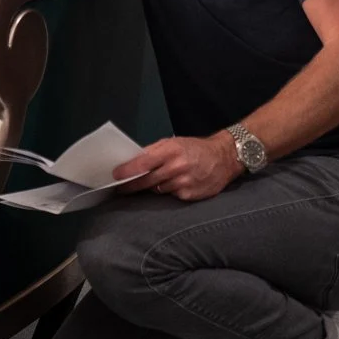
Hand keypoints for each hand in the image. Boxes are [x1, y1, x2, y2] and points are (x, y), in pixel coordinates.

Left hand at [117, 134, 242, 202]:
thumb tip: (132, 162)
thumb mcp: (174, 142)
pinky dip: (169, 191)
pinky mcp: (189, 195)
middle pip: (147, 180)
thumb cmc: (195, 148)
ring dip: (153, 186)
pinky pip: (171, 196)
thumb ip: (153, 151)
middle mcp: (177, 167)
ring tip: (159, 180)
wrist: (223, 158)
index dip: (128, 171)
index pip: (144, 162)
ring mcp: (184, 182)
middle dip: (131, 185)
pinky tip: (176, 184)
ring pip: (158, 189)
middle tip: (120, 188)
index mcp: (171, 150)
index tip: (115, 175)